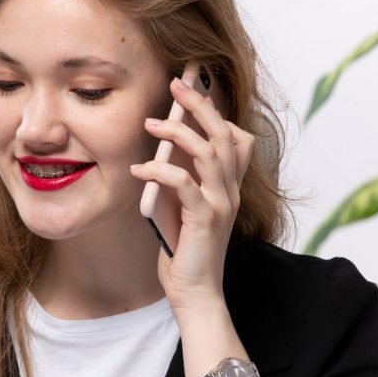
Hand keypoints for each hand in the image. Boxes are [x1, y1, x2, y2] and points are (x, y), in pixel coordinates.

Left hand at [131, 76, 254, 308]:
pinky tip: (140, 168)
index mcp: (228, 187)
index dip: (218, 112)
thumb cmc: (185, 251)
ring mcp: (220, 204)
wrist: (195, 293)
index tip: (192, 93)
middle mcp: (230, 191)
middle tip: (176, 83)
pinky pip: (184, 183)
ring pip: (208, 152)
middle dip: (200, 105)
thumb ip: (180, 181)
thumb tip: (159, 151)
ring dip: (178, 132)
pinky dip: (160, 170)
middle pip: (224, 134)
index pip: (237, 139)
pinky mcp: (204, 219)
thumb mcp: (183, 208)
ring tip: (151, 121)